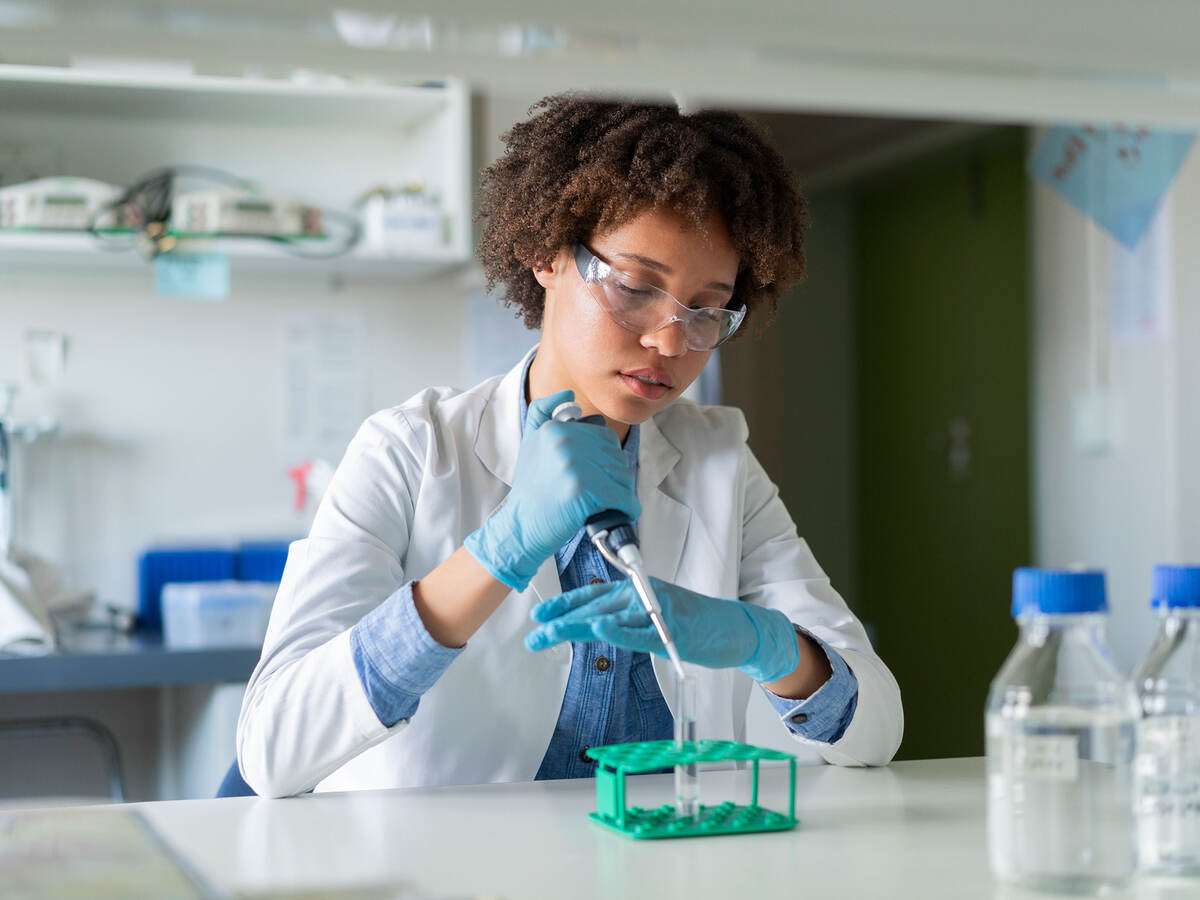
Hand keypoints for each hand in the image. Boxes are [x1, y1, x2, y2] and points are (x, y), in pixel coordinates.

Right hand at [464, 390, 640, 591]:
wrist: (520, 526)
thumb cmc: (531, 489)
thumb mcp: (531, 443)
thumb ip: (545, 412)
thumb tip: (570, 394)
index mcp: (555, 428)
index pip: (604, 435)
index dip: (606, 458)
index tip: (597, 475)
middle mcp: (564, 442)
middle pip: (615, 455)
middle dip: (615, 475)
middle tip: (603, 493)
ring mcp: (573, 466)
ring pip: (622, 475)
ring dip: (622, 492)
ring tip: (608, 504)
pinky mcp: (582, 491)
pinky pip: (622, 497)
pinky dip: (627, 508)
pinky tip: (619, 513)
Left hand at [525, 576, 799, 682]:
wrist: (737, 628)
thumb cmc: (696, 624)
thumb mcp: (655, 619)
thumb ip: (628, 619)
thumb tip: (596, 622)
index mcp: (636, 592)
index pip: (593, 596)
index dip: (564, 605)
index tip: (539, 615)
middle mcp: (642, 596)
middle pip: (593, 606)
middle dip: (560, 620)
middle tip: (533, 633)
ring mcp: (657, 611)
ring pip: (609, 616)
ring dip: (576, 625)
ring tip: (548, 633)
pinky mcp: (673, 629)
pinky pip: (640, 632)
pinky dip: (618, 630)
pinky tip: (597, 628)